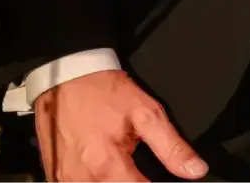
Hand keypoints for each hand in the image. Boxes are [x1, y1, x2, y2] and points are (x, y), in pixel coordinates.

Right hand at [35, 71, 206, 182]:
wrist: (65, 76)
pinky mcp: (54, 177)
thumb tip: (196, 170)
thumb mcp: (146, 112)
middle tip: (140, 170)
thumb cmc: (105, 93)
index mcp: (107, 167)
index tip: (162, 180)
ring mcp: (64, 181)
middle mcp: (81, 180)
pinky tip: (104, 172)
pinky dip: (94, 180)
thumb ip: (171, 146)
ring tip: (124, 170)